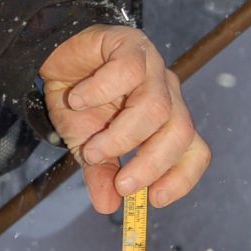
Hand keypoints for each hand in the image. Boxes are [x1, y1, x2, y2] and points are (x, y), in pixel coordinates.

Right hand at [40, 24, 210, 212]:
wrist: (54, 61)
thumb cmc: (81, 104)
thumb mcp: (88, 146)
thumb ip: (102, 174)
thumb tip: (107, 206)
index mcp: (167, 121)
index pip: (195, 151)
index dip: (183, 177)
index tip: (155, 199)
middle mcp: (167, 95)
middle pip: (180, 132)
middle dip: (151, 164)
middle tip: (122, 184)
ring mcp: (152, 68)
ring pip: (155, 107)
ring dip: (121, 137)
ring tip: (91, 149)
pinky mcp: (130, 44)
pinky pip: (127, 71)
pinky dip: (99, 91)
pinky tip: (77, 100)